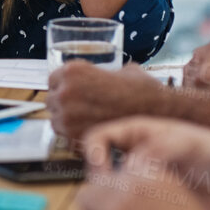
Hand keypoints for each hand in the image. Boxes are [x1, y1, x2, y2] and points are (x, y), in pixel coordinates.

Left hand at [46, 62, 168, 139]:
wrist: (157, 112)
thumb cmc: (142, 90)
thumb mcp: (119, 70)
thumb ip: (103, 73)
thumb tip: (104, 75)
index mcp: (72, 71)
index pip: (52, 80)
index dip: (63, 87)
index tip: (72, 93)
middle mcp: (65, 92)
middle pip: (51, 101)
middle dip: (64, 105)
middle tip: (82, 109)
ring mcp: (68, 116)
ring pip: (56, 121)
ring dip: (68, 122)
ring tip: (88, 123)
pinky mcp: (75, 138)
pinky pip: (66, 139)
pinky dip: (76, 138)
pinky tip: (93, 133)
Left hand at [65, 164, 209, 209]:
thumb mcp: (181, 203)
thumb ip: (153, 193)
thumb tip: (128, 193)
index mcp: (153, 173)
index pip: (119, 172)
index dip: (118, 190)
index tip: (120, 204)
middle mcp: (133, 186)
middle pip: (100, 183)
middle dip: (102, 201)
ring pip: (85, 199)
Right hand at [80, 117, 209, 209]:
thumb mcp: (190, 144)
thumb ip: (159, 149)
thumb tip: (129, 167)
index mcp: (139, 134)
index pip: (99, 138)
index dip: (93, 154)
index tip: (103, 174)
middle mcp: (135, 158)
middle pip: (98, 169)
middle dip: (100, 185)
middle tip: (115, 201)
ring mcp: (143, 184)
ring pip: (111, 194)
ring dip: (112, 205)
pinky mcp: (152, 207)